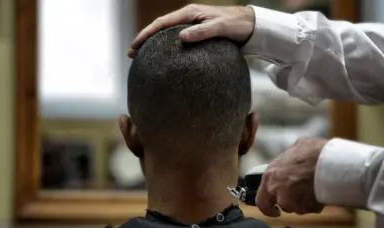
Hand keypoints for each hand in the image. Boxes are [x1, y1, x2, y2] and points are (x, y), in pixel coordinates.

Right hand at [128, 4, 254, 57]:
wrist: (251, 25)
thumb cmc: (237, 24)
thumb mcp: (220, 27)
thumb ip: (202, 32)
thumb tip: (181, 37)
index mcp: (189, 13)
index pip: (161, 23)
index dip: (146, 34)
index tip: (134, 46)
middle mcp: (188, 18)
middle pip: (160, 28)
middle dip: (145, 39)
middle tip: (132, 54)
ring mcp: (192, 26)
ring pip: (167, 35)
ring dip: (154, 44)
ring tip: (143, 57)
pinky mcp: (197, 34)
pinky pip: (177, 40)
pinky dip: (166, 47)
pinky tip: (164, 58)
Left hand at [255, 137, 326, 215]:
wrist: (330, 162)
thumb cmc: (313, 152)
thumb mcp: (297, 147)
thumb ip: (290, 158)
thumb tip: (294, 156)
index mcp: (270, 176)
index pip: (261, 201)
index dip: (268, 207)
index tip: (275, 210)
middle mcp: (276, 191)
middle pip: (283, 205)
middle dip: (292, 202)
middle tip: (303, 195)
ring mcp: (290, 200)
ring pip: (297, 208)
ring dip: (305, 203)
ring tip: (315, 189)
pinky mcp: (305, 207)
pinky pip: (310, 209)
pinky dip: (316, 204)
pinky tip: (322, 192)